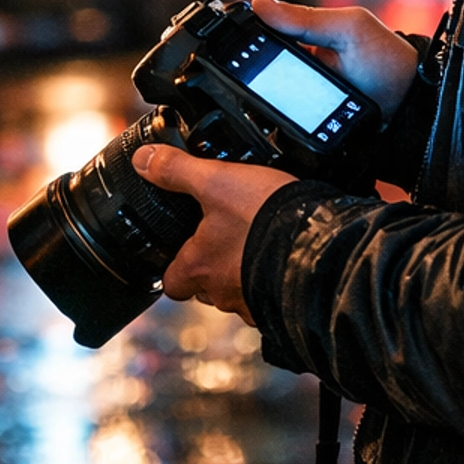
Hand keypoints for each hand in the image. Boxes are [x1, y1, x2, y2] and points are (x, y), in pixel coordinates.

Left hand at [131, 141, 295, 322]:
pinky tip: (282, 256)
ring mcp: (253, 302)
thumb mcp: (217, 181)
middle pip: (205, 289)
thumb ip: (177, 170)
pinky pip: (270, 296)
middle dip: (212, 269)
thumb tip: (144, 160)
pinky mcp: (282, 303)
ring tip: (256, 244)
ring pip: (238, 293)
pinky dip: (272, 279)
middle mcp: (222, 292)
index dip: (174, 266)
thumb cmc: (264, 219)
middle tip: (224, 240)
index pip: (171, 282)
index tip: (181, 250)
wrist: (320, 246)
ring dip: (243, 273)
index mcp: (199, 266)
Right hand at [252, 0, 418, 116]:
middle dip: (247, 78)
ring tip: (249, 107)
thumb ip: (306, 18)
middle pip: (258, 73)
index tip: (231, 49)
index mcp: (304, 37)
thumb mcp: (347, 29)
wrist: (410, 103)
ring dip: (257, 106)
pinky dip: (274, 129)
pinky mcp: (308, 124)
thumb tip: (260, 3)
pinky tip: (267, 128)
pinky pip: (283, 127)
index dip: (244, 42)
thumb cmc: (385, 59)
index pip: (262, 36)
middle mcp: (299, 67)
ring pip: (266, 103)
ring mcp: (302, 98)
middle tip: (239, 81)